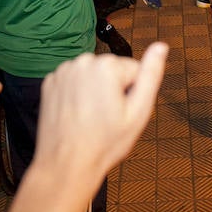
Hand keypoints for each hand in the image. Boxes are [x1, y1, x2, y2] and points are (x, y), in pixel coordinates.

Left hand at [33, 43, 166, 179]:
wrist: (66, 164)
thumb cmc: (104, 143)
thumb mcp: (139, 112)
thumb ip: (151, 75)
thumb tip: (161, 46)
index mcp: (106, 66)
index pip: (134, 70)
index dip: (132, 94)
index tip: (121, 113)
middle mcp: (83, 61)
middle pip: (112, 71)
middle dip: (113, 90)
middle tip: (106, 118)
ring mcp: (64, 71)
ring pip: (93, 75)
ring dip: (95, 91)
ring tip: (90, 118)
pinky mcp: (50, 81)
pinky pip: (74, 81)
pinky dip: (77, 94)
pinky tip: (76, 114)